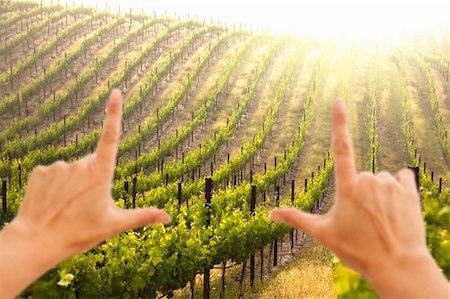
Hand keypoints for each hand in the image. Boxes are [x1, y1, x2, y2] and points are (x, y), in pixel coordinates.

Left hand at [0, 90, 170, 298]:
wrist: (37, 242)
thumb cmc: (79, 233)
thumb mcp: (115, 225)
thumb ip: (143, 216)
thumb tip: (168, 218)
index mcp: (100, 173)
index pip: (110, 137)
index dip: (114, 113)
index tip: (116, 93)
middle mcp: (79, 164)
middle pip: (91, 165)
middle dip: (92, 180)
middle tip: (85, 206)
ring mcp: (58, 166)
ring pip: (72, 171)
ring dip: (72, 184)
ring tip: (67, 208)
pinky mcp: (40, 171)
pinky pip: (53, 174)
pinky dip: (54, 186)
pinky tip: (51, 203)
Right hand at [270, 99, 449, 298]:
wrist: (398, 266)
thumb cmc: (357, 250)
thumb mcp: (323, 234)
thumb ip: (296, 218)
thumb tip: (269, 214)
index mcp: (347, 187)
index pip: (340, 147)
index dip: (339, 122)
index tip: (339, 100)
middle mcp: (369, 180)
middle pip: (359, 176)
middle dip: (358, 192)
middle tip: (362, 219)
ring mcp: (390, 184)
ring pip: (379, 179)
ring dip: (377, 193)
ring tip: (379, 219)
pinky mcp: (409, 190)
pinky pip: (400, 178)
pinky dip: (396, 190)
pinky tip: (395, 210)